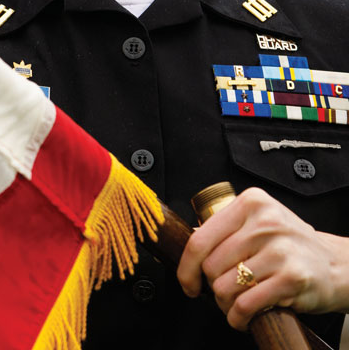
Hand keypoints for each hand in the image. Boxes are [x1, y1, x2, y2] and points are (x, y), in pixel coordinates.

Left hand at [176, 187, 348, 329]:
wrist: (337, 265)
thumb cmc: (291, 246)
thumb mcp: (259, 223)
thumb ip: (226, 229)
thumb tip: (186, 244)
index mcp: (251, 203)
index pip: (200, 239)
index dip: (186, 267)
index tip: (187, 282)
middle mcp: (265, 223)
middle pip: (210, 266)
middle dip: (211, 287)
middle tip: (223, 293)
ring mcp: (279, 250)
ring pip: (225, 287)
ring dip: (225, 304)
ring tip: (236, 304)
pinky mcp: (291, 277)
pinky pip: (246, 304)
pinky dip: (238, 317)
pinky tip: (243, 317)